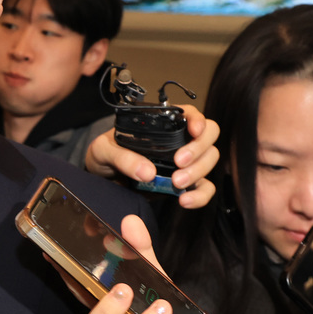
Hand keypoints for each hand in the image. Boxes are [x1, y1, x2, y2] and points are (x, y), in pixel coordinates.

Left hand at [84, 106, 219, 209]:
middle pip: (209, 135)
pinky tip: (185, 200)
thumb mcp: (104, 150)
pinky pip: (204, 188)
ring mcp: (185, 162)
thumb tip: (147, 172)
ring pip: (210, 159)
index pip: (190, 114)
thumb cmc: (105, 156)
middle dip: (199, 148)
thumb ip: (122, 157)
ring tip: (176, 183)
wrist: (102, 180)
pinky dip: (200, 195)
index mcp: (162, 124)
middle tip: (179, 162)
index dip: (197, 120)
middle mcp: (179, 140)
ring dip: (198, 171)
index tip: (194, 131)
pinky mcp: (184, 184)